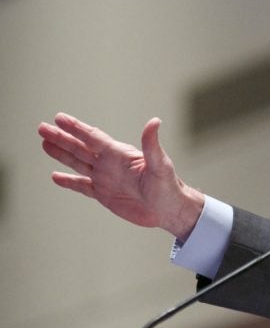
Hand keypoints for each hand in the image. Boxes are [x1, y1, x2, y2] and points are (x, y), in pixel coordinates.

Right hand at [38, 113, 203, 240]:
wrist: (169, 210)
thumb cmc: (168, 186)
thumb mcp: (160, 165)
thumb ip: (152, 145)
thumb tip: (154, 121)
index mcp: (120, 155)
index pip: (93, 138)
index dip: (76, 128)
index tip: (59, 118)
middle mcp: (110, 164)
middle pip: (80, 148)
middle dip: (61, 138)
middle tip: (41, 127)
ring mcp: (106, 179)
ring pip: (78, 164)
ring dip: (61, 154)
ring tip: (44, 143)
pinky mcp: (105, 195)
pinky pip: (82, 186)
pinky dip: (69, 182)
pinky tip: (56, 176)